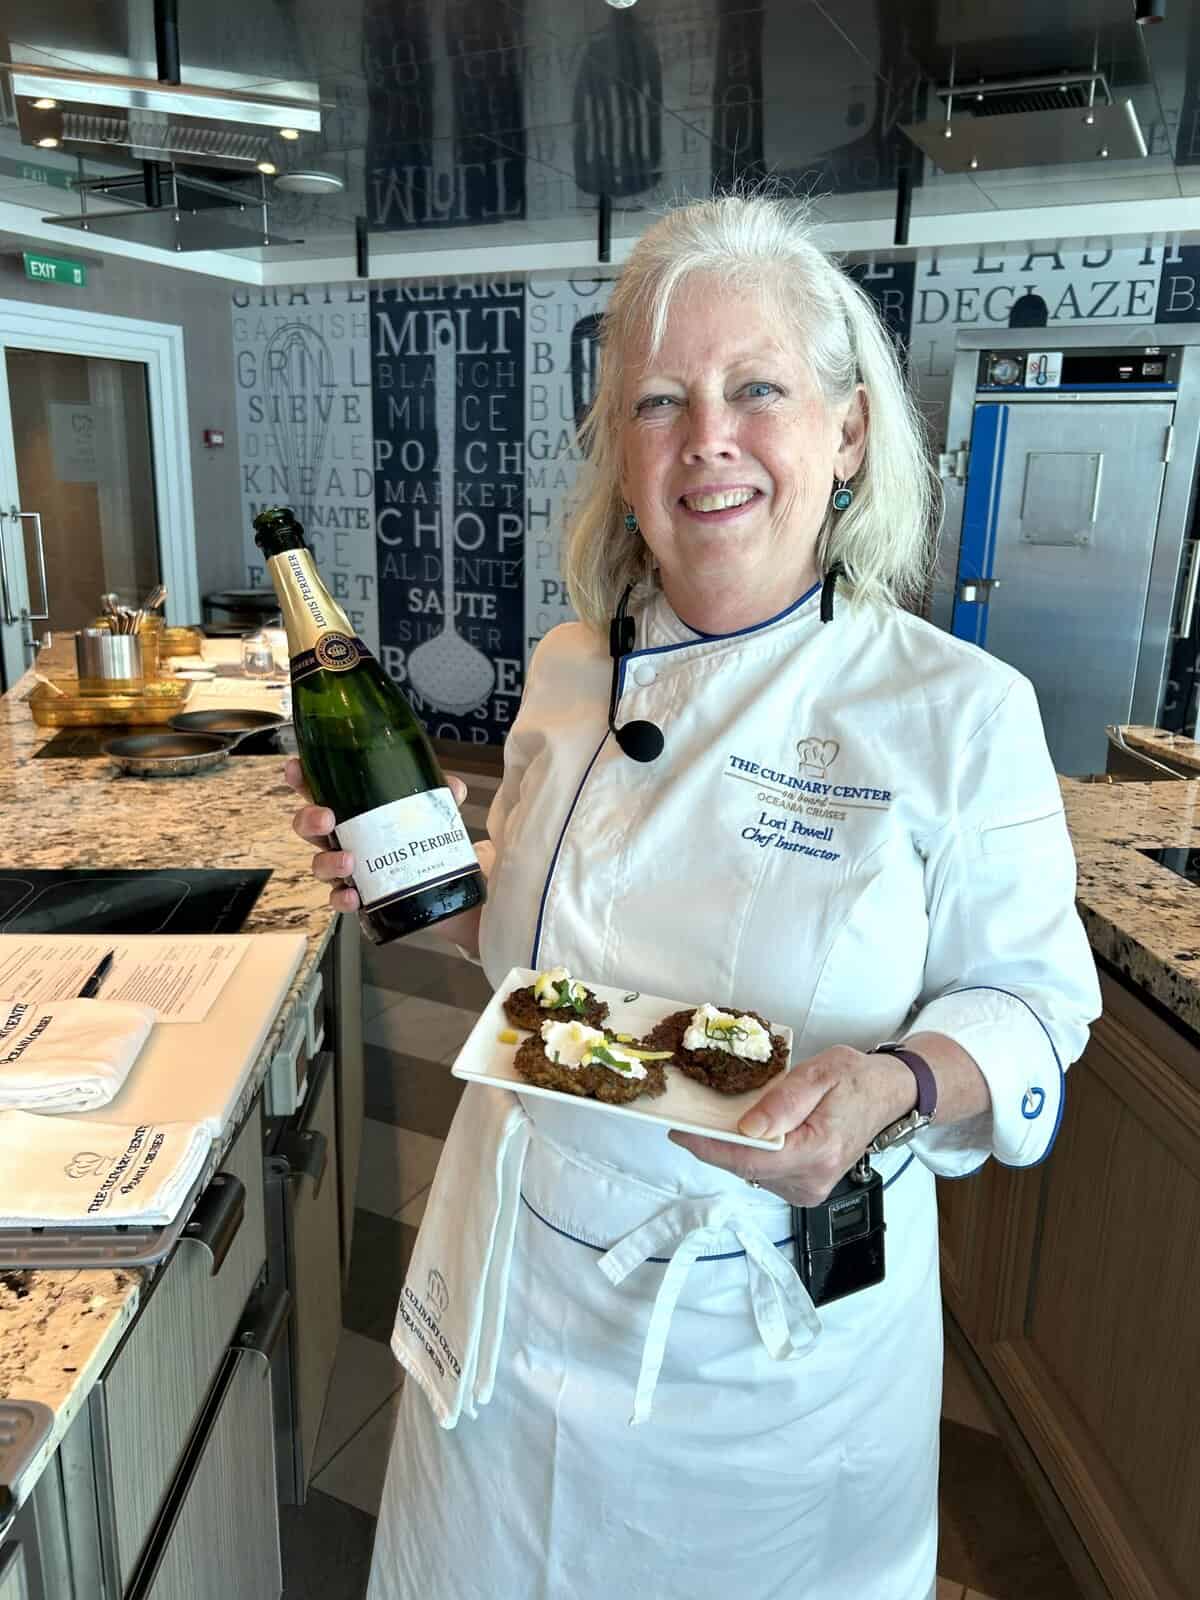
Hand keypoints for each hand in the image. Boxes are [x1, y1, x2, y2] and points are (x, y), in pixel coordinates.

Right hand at [284, 759, 469, 914]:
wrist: (437, 884)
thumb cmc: (418, 837)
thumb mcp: (430, 812)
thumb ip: (438, 798)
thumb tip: (452, 787)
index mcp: (350, 809)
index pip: (319, 790)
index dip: (301, 778)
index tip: (295, 769)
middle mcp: (340, 837)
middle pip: (307, 826)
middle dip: (310, 820)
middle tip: (326, 818)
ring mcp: (344, 868)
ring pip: (319, 863)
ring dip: (328, 861)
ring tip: (348, 861)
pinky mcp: (356, 895)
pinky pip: (337, 898)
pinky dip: (342, 898)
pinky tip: (354, 896)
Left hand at [668, 1045, 916, 1206]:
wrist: (887, 1095)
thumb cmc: (856, 1079)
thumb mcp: (821, 1073)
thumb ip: (785, 1100)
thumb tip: (747, 1128)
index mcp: (818, 1151)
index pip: (752, 1159)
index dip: (710, 1147)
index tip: (679, 1131)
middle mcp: (813, 1179)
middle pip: (746, 1168)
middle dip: (715, 1144)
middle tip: (691, 1118)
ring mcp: (809, 1190)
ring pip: (752, 1172)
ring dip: (732, 1149)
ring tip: (719, 1121)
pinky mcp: (804, 1189)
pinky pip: (764, 1173)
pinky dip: (750, 1154)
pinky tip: (748, 1133)